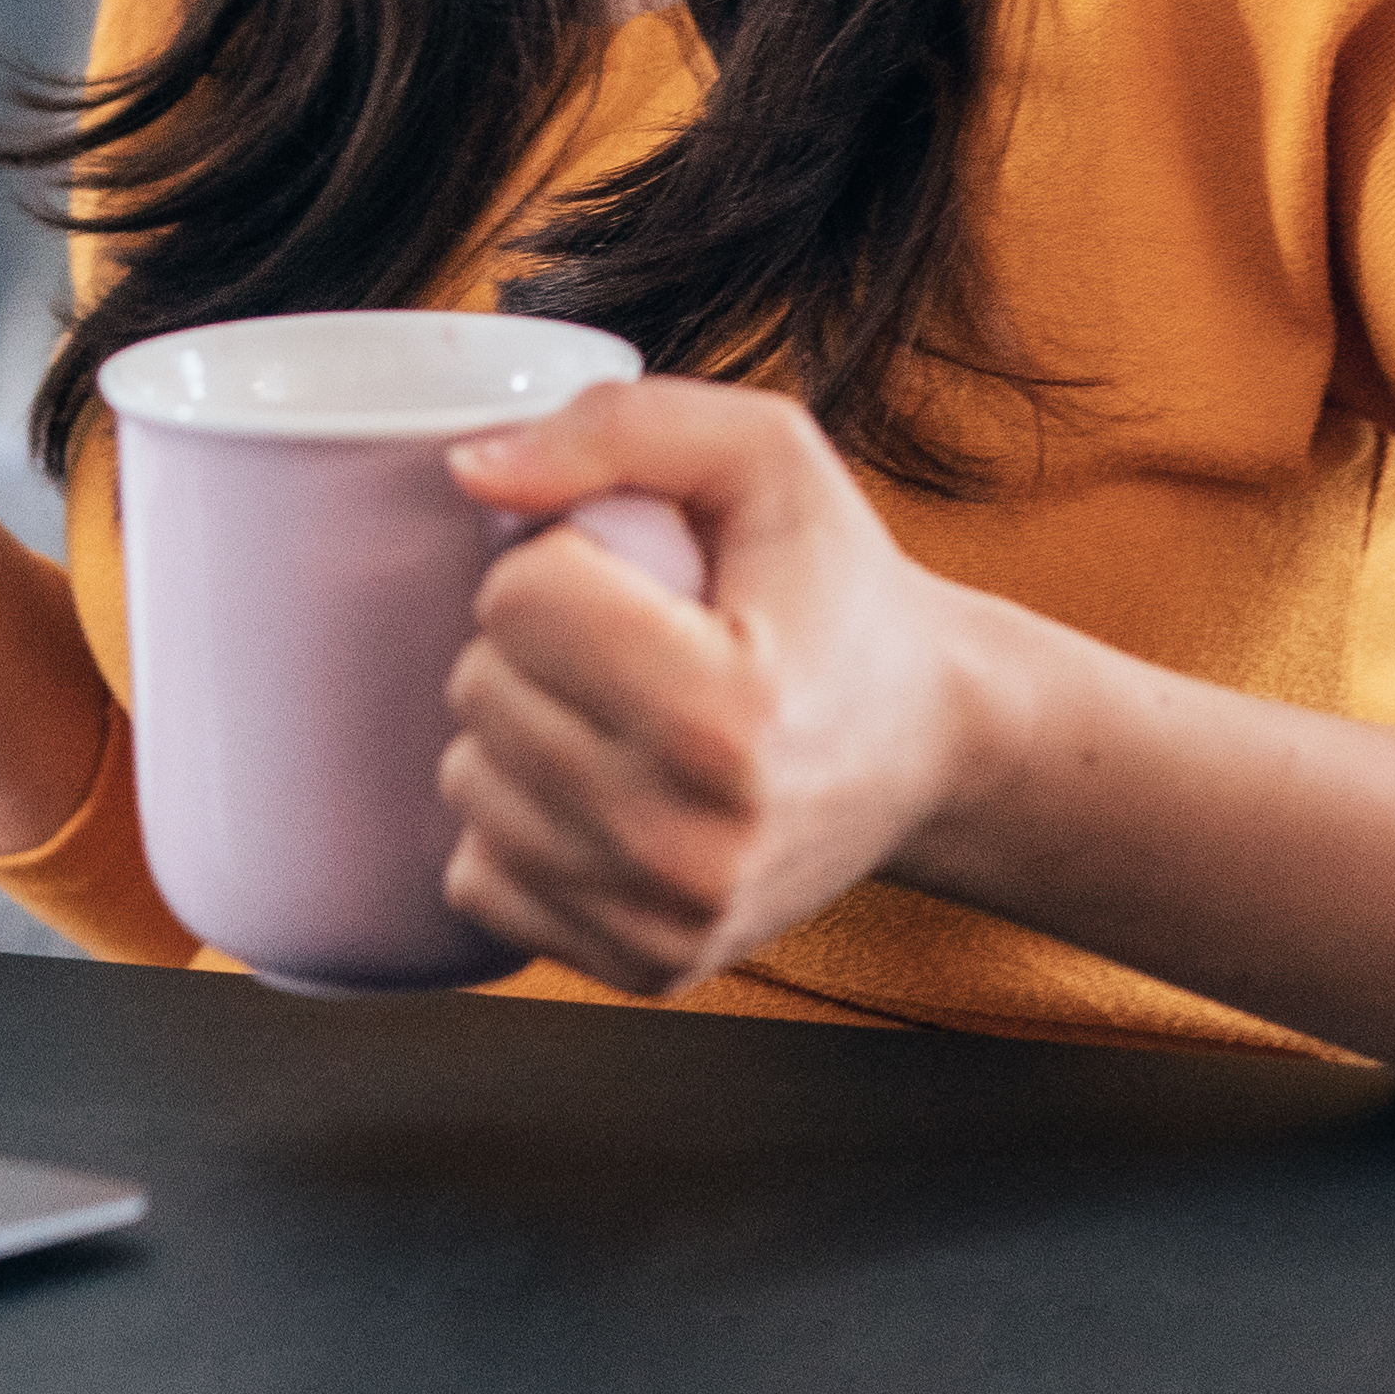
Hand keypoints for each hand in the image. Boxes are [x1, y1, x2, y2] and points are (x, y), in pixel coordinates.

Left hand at [436, 378, 993, 996]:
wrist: (927, 745)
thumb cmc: (837, 592)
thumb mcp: (765, 456)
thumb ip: (617, 427)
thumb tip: (471, 469)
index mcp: (728, 713)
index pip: (516, 601)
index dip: (561, 561)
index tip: (638, 578)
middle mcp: (694, 842)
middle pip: (479, 693)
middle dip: (534, 644)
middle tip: (632, 642)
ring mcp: (668, 919)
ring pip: (467, 787)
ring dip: (521, 732)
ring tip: (623, 712)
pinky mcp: (644, 966)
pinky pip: (479, 879)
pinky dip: (523, 824)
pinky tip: (606, 789)